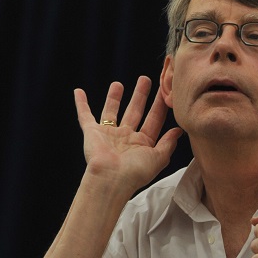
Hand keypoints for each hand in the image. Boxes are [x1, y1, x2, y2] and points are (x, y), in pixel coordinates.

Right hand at [74, 76, 181, 195]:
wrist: (112, 178)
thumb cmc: (136, 172)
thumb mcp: (159, 158)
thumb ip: (168, 143)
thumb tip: (179, 130)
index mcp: (142, 143)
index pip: (153, 119)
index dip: (159, 105)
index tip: (165, 91)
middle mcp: (126, 137)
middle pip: (134, 111)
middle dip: (140, 96)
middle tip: (145, 79)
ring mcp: (108, 134)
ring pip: (112, 111)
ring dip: (114, 98)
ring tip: (118, 83)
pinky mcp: (92, 133)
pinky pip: (85, 115)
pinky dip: (81, 104)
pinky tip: (78, 91)